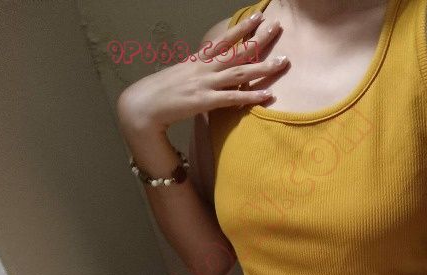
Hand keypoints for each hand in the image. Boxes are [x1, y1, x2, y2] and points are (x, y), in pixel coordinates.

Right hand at [116, 13, 286, 133]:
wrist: (143, 105)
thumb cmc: (162, 93)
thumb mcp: (181, 76)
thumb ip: (197, 73)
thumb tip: (210, 73)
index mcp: (198, 60)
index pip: (224, 39)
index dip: (242, 28)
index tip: (257, 17)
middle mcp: (204, 68)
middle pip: (237, 50)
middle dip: (259, 38)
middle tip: (277, 27)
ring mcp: (205, 83)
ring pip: (240, 72)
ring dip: (263, 67)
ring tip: (283, 61)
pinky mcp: (205, 101)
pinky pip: (233, 98)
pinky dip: (252, 96)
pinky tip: (268, 95)